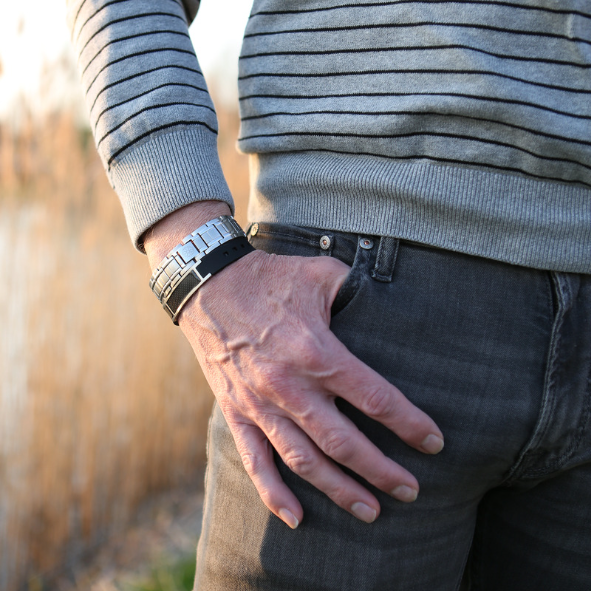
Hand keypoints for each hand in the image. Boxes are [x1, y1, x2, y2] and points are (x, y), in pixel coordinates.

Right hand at [145, 202, 443, 528]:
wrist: (208, 284)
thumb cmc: (270, 277)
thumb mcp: (321, 274)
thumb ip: (358, 291)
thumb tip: (393, 302)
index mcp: (316, 351)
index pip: (374, 398)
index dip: (409, 424)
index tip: (433, 443)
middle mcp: (290, 386)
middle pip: (344, 442)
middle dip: (382, 471)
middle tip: (411, 491)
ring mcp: (260, 404)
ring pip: (305, 461)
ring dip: (339, 490)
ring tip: (371, 511)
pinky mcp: (236, 411)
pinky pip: (255, 460)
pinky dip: (274, 493)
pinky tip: (297, 518)